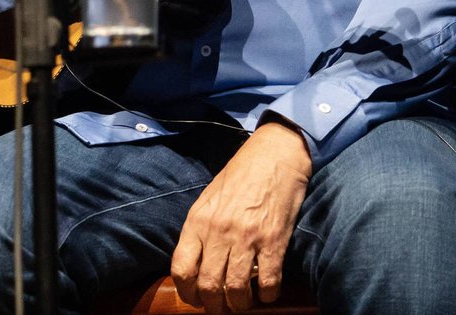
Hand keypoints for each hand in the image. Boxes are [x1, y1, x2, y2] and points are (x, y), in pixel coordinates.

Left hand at [170, 122, 310, 312]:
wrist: (274, 155)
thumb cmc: (240, 176)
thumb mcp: (209, 200)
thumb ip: (200, 230)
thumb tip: (195, 264)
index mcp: (197, 221)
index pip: (181, 269)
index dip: (186, 292)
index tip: (195, 299)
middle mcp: (218, 231)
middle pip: (208, 285)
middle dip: (213, 305)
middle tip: (221, 307)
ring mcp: (246, 237)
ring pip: (236, 290)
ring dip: (239, 305)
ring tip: (242, 303)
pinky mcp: (274, 241)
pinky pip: (268, 282)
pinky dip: (267, 295)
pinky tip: (267, 293)